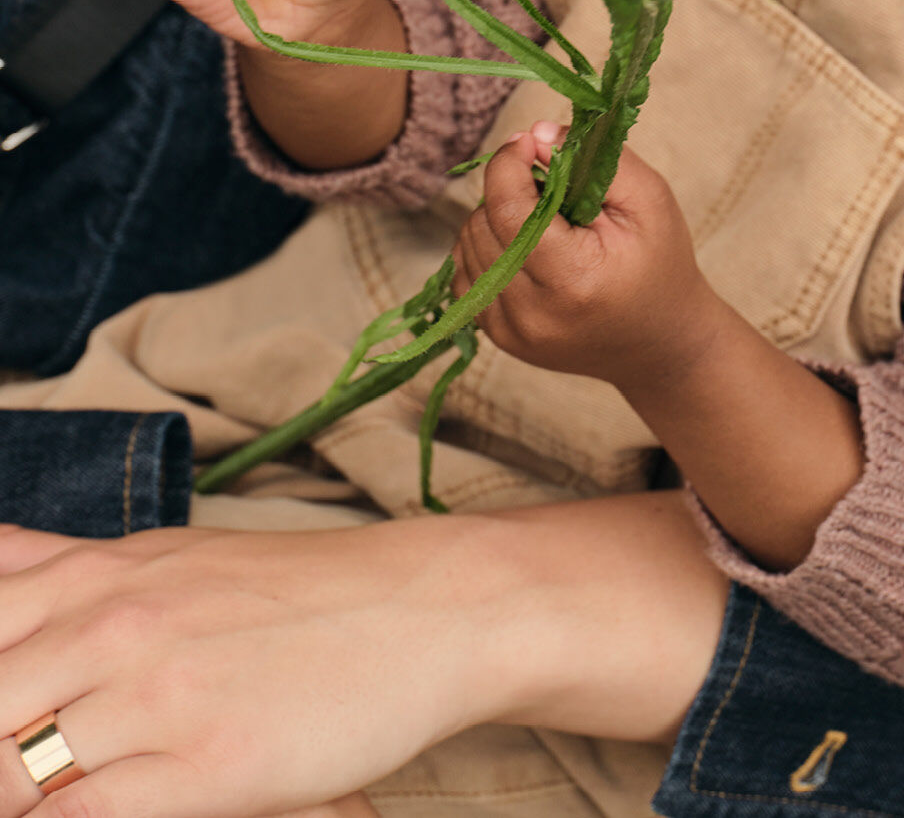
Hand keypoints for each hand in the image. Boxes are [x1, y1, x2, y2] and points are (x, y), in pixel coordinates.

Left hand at [0, 499, 726, 817]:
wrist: (417, 608)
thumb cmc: (287, 591)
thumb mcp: (157, 557)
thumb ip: (56, 567)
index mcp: (92, 575)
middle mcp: (109, 624)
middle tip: (15, 769)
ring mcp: (153, 695)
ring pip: (9, 769)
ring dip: (14, 791)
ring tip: (39, 799)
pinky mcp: (203, 767)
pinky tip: (81, 814)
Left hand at [456, 127, 719, 392]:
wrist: (661, 344)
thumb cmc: (660, 264)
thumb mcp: (649, 199)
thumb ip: (596, 159)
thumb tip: (535, 133)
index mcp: (574, 279)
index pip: (508, 209)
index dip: (508, 163)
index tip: (528, 143)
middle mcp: (533, 314)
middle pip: (482, 224)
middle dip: (507, 191)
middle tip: (549, 190)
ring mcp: (512, 332)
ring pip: (468, 246)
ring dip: (494, 219)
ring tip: (541, 221)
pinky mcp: (499, 338)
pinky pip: (465, 275)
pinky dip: (486, 249)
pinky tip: (522, 247)